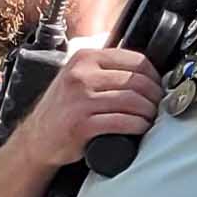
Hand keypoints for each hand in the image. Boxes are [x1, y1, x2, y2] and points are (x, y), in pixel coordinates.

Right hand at [17, 47, 159, 166]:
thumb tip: (147, 74)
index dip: (154, 76)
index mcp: (85, 59)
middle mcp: (81, 76)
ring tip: (150, 118)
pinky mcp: (82, 124)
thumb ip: (106, 70)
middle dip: (155, 97)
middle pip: (138, 81)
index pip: (135, 60)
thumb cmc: (64, 108)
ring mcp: (80, 100)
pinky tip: (140, 128)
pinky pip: (123, 122)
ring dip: (149, 112)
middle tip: (158, 107)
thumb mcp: (80, 77)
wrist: (37, 138)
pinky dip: (139, 126)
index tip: (159, 88)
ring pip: (133, 101)